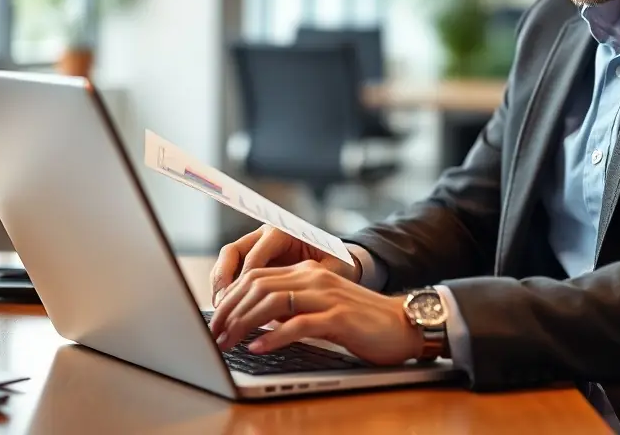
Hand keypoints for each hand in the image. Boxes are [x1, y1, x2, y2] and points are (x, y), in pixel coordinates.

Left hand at [209, 260, 422, 365]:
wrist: (404, 325)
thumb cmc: (361, 323)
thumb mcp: (321, 310)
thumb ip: (293, 309)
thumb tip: (256, 320)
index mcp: (308, 274)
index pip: (257, 277)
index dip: (231, 298)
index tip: (216, 321)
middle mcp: (315, 279)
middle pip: (259, 286)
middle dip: (230, 311)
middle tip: (215, 335)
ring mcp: (327, 297)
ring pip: (273, 302)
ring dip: (244, 323)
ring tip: (229, 342)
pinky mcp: (339, 318)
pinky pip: (299, 324)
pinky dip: (275, 336)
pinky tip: (260, 346)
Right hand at [210, 225, 359, 306]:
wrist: (341, 261)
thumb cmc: (337, 264)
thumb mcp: (329, 273)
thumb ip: (307, 286)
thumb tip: (286, 310)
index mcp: (283, 232)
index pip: (255, 257)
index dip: (245, 283)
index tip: (242, 306)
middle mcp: (265, 235)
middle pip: (232, 253)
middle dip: (224, 283)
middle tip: (223, 309)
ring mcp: (256, 245)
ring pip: (227, 261)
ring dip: (220, 287)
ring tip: (221, 312)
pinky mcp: (252, 259)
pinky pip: (230, 271)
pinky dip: (226, 290)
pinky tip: (229, 311)